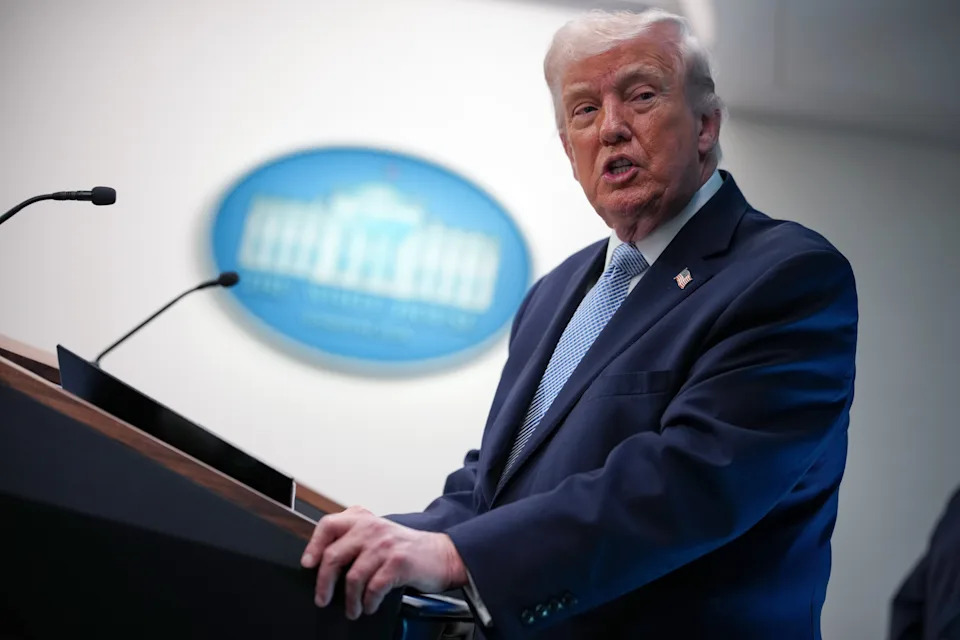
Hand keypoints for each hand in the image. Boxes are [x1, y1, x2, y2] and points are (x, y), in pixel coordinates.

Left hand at [300, 506, 467, 619]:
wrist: (442, 555)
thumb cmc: (408, 548)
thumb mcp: (379, 534)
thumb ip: (355, 538)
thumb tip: (322, 561)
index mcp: (364, 520)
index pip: (328, 525)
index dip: (313, 545)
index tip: (308, 564)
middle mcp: (372, 528)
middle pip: (334, 555)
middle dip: (324, 583)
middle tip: (322, 599)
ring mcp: (385, 545)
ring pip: (353, 577)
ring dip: (350, 600)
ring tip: (353, 610)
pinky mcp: (398, 562)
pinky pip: (373, 587)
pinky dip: (368, 602)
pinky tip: (370, 606)